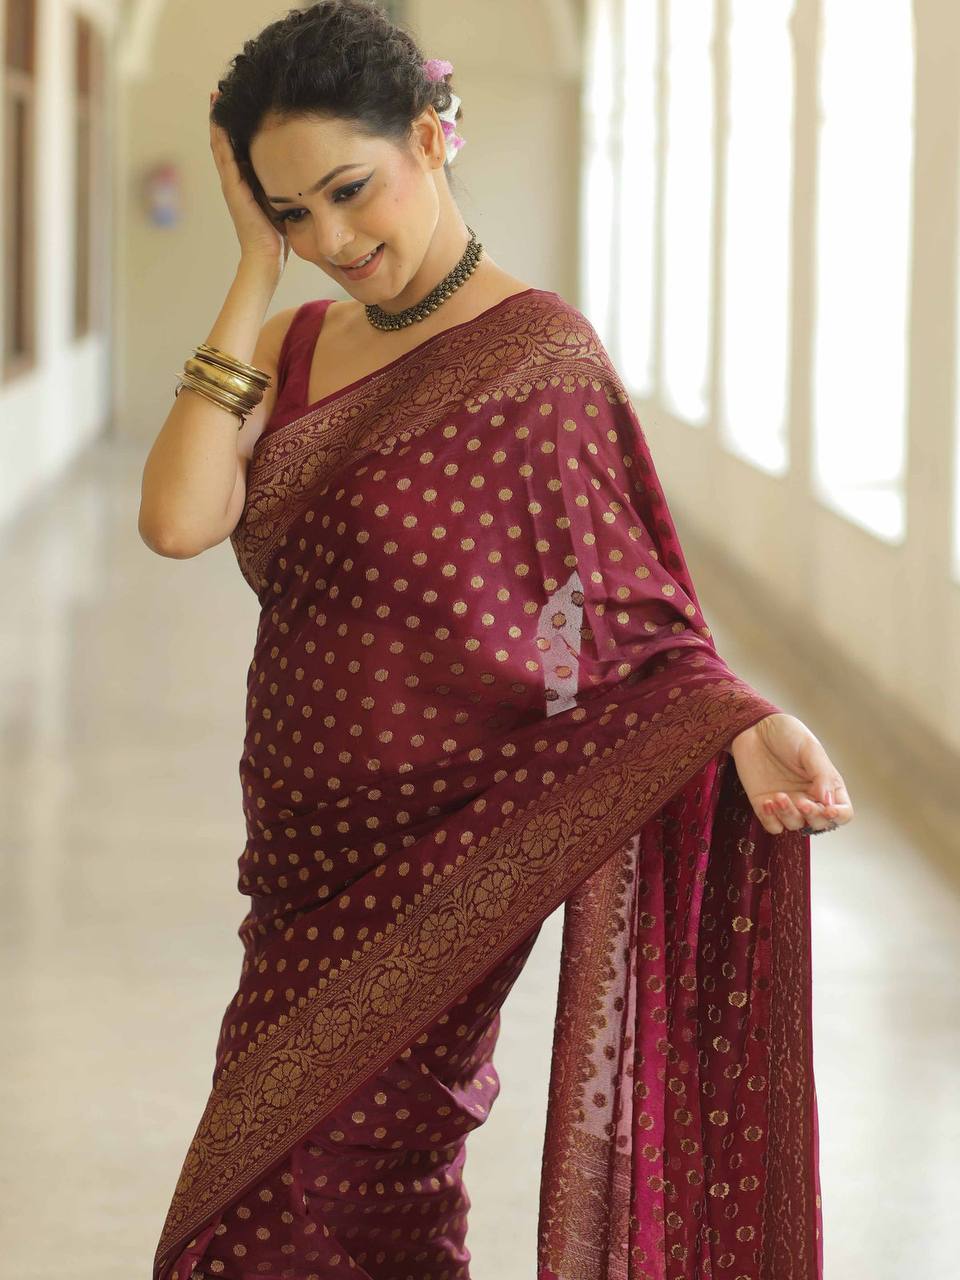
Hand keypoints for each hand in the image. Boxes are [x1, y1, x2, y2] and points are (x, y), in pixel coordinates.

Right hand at [209, 90, 289, 273]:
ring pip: (221, 145)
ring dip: (218, 121)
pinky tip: (218, 119)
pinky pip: (224, 157)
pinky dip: (220, 137)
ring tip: (216, 96)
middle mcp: (237, 181)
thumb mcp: (287, 201)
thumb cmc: (279, 236)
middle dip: (226, 117)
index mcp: (249, 183)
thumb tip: (307, 169)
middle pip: (228, 142)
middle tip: (223, 90)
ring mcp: (232, 184)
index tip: (243, 103)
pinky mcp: (232, 189)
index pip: (242, 148)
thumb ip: (288, 184)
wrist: (267, 259)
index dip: (240, 126)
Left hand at [729, 713, 854, 835]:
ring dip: (788, 815)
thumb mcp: (810, 749)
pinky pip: (772, 825)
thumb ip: (822, 775)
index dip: (838, 816)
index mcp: (826, 784)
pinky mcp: (764, 805)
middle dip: (813, 817)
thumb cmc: (786, 734)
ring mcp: (787, 803)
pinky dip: (771, 820)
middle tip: (802, 803)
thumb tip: (830, 802)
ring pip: (795, 825)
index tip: (828, 809)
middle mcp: (808, 797)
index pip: (842, 812)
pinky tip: (766, 802)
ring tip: (778, 796)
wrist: (754, 727)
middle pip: (819, 824)